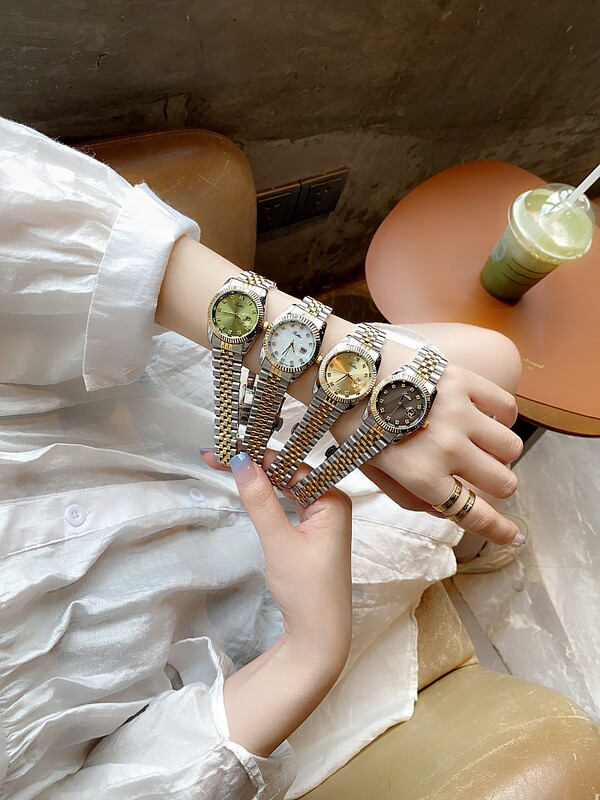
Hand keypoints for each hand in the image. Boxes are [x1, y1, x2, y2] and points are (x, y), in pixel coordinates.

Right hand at [203, 450, 352, 756]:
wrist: (319, 636)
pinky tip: (249, 485)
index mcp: (333, 499)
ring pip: (286, 487)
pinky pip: (287, 503)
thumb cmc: (306, 589)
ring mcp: (322, 517)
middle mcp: (331, 502)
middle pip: (289, 472)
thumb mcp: (279, 542)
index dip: (258, 454)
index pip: (292, 465)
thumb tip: (240, 460)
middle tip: (216, 455)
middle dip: (254, 462)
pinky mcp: (311, 532)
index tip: (224, 448)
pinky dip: (266, 495)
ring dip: (258, 477)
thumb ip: (260, 500)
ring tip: (224, 463)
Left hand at [355, 362, 523, 545]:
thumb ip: (408, 496)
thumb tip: (443, 510)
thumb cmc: (354, 423)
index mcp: (421, 476)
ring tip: (481, 444)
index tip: (515, 537)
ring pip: (511, 447)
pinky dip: (503, 416)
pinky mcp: (464, 381)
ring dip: (501, 453)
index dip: (501, 531)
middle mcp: (446, 449)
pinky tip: (488, 417)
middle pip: (503, 483)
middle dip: (498, 487)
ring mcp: (459, 413)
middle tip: (482, 475)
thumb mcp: (372, 470)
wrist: (346, 372)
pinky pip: (506, 405)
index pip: (475, 514)